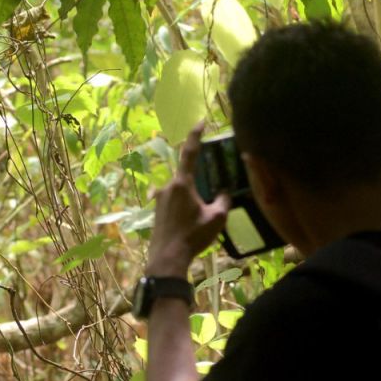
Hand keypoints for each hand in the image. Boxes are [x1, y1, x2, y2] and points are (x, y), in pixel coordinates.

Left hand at [146, 122, 230, 276]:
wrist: (166, 258)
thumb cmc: (193, 237)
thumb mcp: (217, 217)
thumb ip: (223, 199)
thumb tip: (225, 191)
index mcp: (182, 183)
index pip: (190, 152)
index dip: (196, 135)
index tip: (201, 122)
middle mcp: (168, 186)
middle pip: (186, 174)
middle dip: (200, 179)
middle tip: (211, 191)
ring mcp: (159, 198)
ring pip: (179, 189)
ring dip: (192, 195)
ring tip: (201, 214)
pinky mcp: (156, 210)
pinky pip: (172, 200)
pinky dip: (183, 205)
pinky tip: (189, 220)